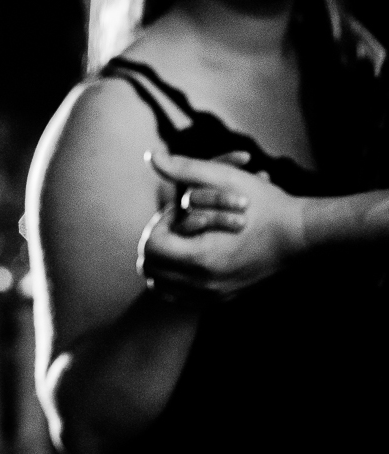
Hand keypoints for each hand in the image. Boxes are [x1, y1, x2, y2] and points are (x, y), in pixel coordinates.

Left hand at [139, 150, 306, 298]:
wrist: (302, 235)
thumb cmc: (265, 205)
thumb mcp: (223, 179)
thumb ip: (183, 168)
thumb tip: (151, 155)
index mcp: (201, 258)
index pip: (151, 247)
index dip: (157, 224)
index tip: (177, 212)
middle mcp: (205, 282)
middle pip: (151, 269)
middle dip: (156, 243)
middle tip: (174, 225)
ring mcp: (214, 294)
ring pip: (160, 287)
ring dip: (160, 263)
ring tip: (176, 239)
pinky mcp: (222, 298)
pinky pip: (180, 296)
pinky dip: (174, 279)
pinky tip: (185, 256)